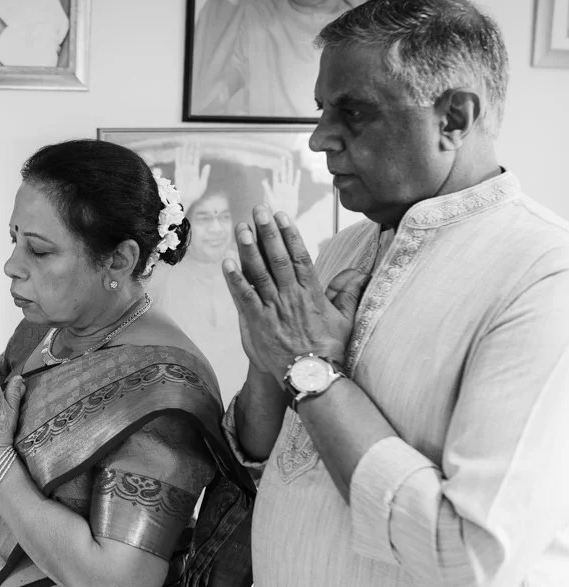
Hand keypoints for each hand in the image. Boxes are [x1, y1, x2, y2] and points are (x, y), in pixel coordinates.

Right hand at [173, 143, 210, 208]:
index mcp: (196, 170)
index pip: (196, 157)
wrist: (186, 199)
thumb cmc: (195, 194)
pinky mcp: (178, 172)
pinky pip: (178, 162)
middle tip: (192, 138)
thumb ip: (205, 174)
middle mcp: (189, 168)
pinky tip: (179, 148)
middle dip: (191, 147)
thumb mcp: (203, 184)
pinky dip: (178, 155)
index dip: (197, 150)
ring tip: (187, 141)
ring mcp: (183, 169)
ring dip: (186, 149)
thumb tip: (208, 164)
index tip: (198, 142)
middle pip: (190, 155)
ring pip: (184, 156)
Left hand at [222, 206, 368, 383]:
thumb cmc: (329, 349)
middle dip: (268, 232)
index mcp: (311, 292)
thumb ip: (348, 292)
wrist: (312, 376)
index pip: (300, 256)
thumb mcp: (345, 318)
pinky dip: (235, 280)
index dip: (290, 234)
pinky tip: (227, 262)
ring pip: (259, 273)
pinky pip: (245, 297)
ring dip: (249, 248)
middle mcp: (291, 296)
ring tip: (242, 227)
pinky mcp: (258, 323)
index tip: (281, 216)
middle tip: (258, 210)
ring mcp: (273, 308)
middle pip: (278, 258)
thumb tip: (360, 272)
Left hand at [261, 156, 300, 219]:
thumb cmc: (274, 210)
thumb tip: (263, 180)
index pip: (275, 177)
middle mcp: (282, 188)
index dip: (275, 170)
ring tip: (290, 161)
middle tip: (283, 157)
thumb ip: (267, 189)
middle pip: (283, 174)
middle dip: (283, 165)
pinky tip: (297, 171)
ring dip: (290, 168)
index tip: (275, 163)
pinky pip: (296, 183)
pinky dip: (297, 177)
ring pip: (289, 176)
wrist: (283, 217)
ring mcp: (288, 189)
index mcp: (275, 189)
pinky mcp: (294, 193)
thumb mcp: (270, 199)